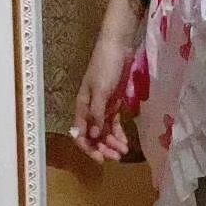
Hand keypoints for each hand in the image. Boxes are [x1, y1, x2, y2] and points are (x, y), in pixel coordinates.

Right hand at [71, 25, 136, 164]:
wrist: (119, 46)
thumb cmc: (106, 66)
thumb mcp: (101, 90)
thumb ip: (97, 113)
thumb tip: (94, 135)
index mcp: (82, 106)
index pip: (80, 133)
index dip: (88, 147)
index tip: (100, 159)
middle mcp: (90, 109)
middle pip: (93, 135)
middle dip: (103, 148)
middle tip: (116, 158)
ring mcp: (103, 107)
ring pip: (104, 131)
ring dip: (112, 143)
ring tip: (124, 152)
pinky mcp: (114, 103)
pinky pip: (114, 123)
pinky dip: (119, 134)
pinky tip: (125, 143)